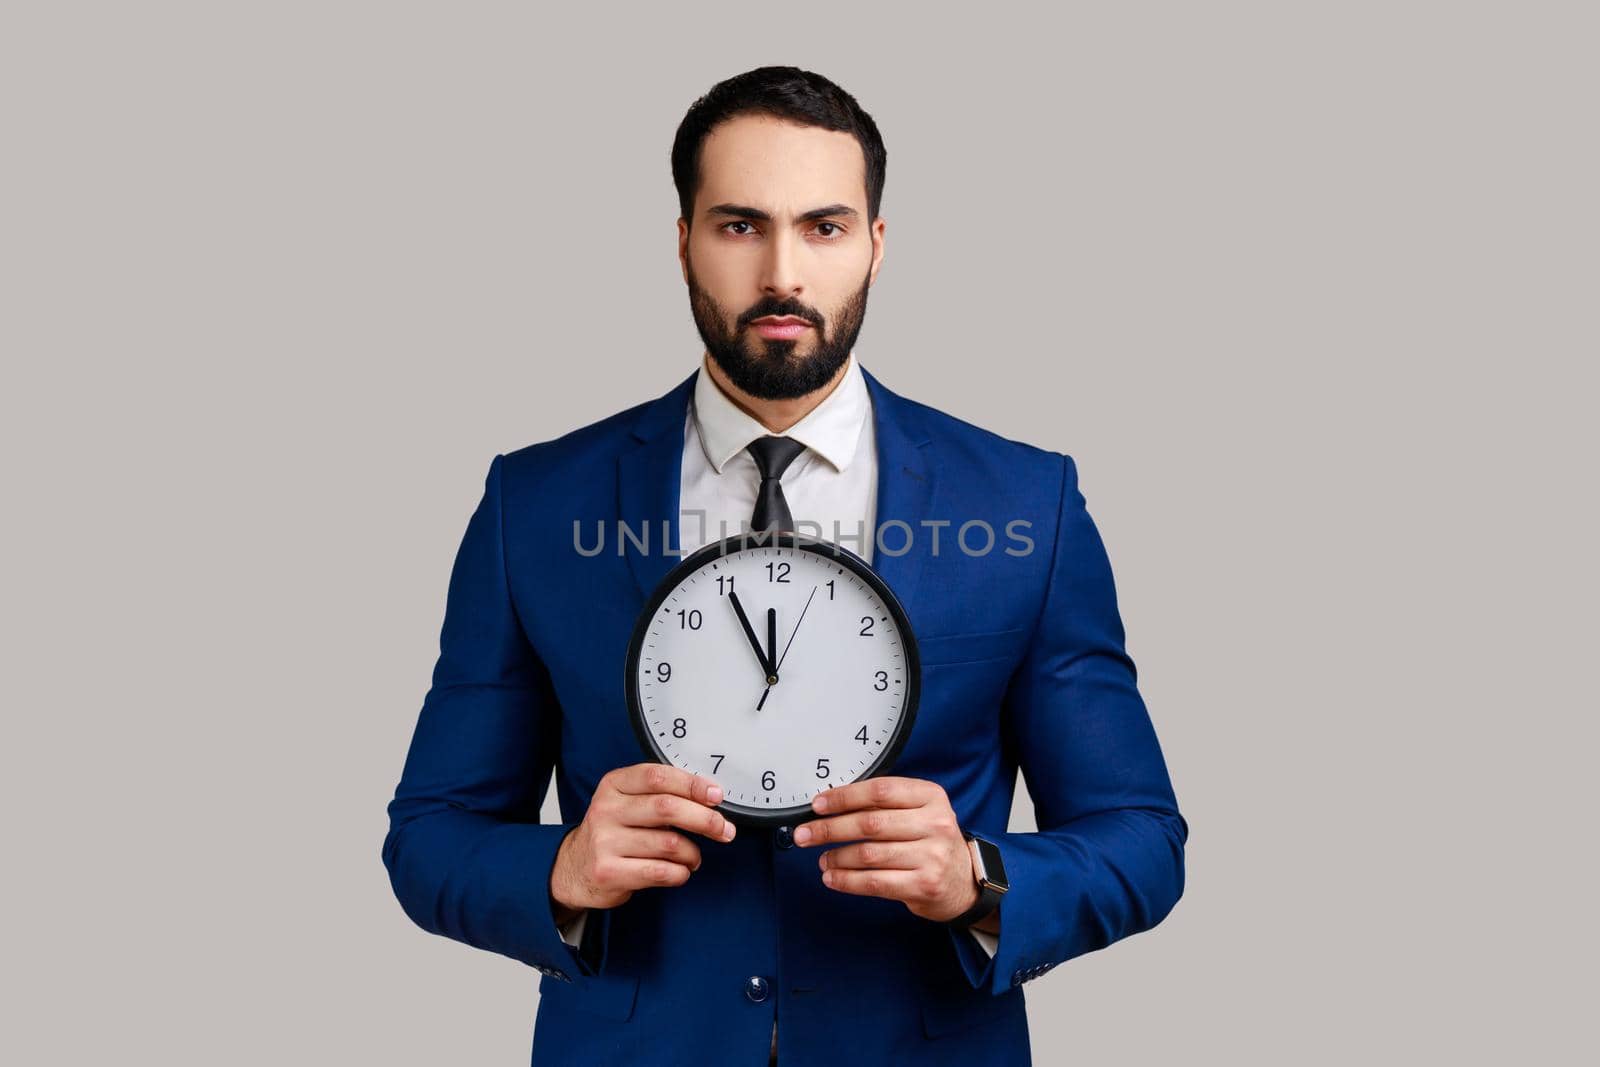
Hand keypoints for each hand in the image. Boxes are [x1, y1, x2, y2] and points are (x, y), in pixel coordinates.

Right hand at [550, 764, 736, 915]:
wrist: (575, 868)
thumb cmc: (614, 831)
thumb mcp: (628, 802)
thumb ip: (662, 794)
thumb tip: (711, 796)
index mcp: (614, 785)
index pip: (658, 776)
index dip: (692, 784)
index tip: (716, 795)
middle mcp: (606, 809)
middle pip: (666, 808)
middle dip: (705, 819)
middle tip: (724, 829)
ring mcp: (604, 841)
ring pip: (669, 844)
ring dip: (692, 853)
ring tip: (693, 857)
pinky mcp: (608, 872)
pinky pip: (660, 872)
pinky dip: (680, 873)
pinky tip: (680, 871)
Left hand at [794, 776, 983, 923]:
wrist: (964, 882)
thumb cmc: (931, 842)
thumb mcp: (920, 811)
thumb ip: (886, 804)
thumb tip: (831, 804)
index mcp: (931, 796)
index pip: (880, 790)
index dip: (844, 797)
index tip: (818, 804)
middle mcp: (935, 823)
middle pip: (870, 823)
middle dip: (829, 828)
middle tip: (805, 833)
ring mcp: (931, 856)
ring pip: (869, 854)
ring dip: (836, 856)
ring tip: (822, 858)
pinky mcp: (924, 885)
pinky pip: (875, 882)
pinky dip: (847, 880)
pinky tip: (832, 877)